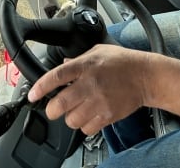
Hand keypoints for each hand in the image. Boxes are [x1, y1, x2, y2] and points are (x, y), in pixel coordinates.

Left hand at [27, 44, 151, 134]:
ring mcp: (99, 101)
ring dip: (70, 118)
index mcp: (86, 65)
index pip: (57, 76)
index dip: (41, 87)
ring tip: (76, 110)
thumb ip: (78, 59)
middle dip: (52, 110)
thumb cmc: (123, 62)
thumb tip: (61, 65)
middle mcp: (91, 84)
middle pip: (60, 104)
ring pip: (71, 120)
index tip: (33, 95)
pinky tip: (89, 116)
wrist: (146, 76)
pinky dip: (84, 126)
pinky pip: (86, 129)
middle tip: (54, 108)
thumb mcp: (98, 51)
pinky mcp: (108, 115)